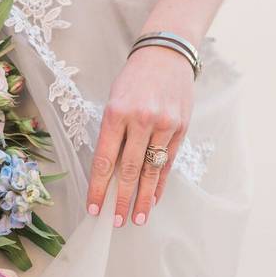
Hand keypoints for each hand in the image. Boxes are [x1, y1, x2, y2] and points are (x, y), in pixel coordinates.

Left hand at [86, 45, 194, 225]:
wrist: (166, 54)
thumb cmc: (134, 79)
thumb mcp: (114, 100)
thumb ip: (112, 134)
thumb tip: (108, 172)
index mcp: (116, 113)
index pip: (104, 159)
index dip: (98, 187)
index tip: (94, 207)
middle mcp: (141, 120)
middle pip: (129, 170)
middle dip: (122, 199)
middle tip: (116, 221)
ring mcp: (164, 125)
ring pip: (151, 170)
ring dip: (144, 198)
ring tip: (137, 218)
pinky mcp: (180, 128)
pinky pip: (168, 162)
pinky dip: (160, 183)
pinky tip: (154, 198)